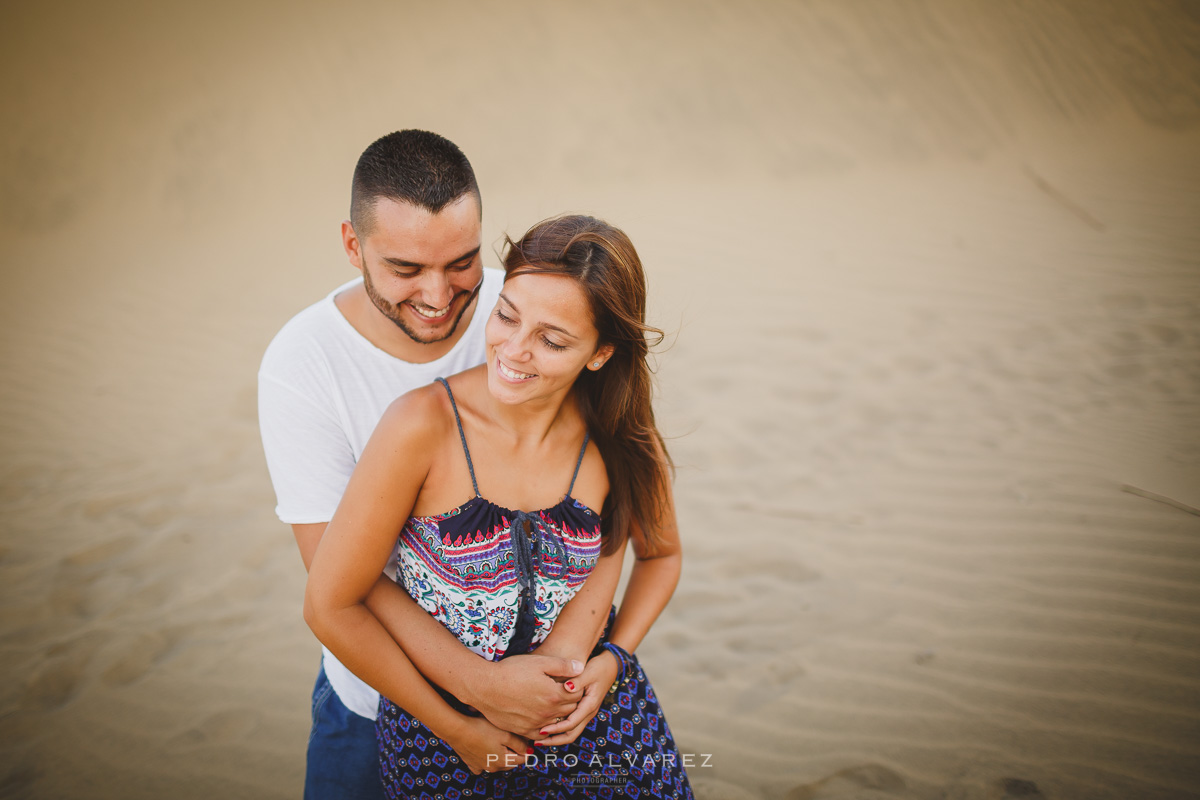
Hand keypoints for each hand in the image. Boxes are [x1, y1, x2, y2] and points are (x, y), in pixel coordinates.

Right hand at [444, 715, 530, 774]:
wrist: (457, 730)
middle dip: (514, 753)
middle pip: (510, 762)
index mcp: (503, 761)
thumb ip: (519, 744)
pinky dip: (487, 758)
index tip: (526, 740)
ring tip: (499, 741)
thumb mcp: (505, 734)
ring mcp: (481, 767)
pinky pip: (483, 764)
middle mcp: (493, 767)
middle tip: (514, 738)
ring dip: (501, 755)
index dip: (526, 749)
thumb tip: (529, 752)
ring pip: (497, 763)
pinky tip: (485, 748)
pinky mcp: (472, 764)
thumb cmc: (482, 729)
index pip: (522, 759)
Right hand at [470, 654, 584, 738]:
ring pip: (557, 723)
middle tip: (564, 692)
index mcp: (554, 695)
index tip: (570, 682)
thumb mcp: (539, 662)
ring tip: (552, 703)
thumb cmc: (511, 671)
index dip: (576, 687)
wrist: (485, 687)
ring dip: (558, 715)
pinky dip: (545, 728)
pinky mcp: (523, 731)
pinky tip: (541, 718)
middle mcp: (548, 713)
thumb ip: (563, 665)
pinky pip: (541, 734)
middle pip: (569, 710)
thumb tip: (580, 668)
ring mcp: (536, 724)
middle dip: (570, 701)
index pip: (577, 695)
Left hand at [533, 649, 619, 746]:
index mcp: (589, 705)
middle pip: (571, 734)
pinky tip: (548, 726)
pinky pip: (571, 724)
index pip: (571, 723)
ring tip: (539, 738)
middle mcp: (588, 712)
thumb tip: (566, 688)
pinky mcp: (582, 710)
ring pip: (571, 731)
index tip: (541, 730)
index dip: (556, 729)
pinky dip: (559, 729)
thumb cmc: (599, 668)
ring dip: (556, 737)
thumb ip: (577, 680)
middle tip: (537, 741)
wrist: (610, 666)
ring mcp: (586, 712)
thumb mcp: (589, 672)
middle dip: (555, 740)